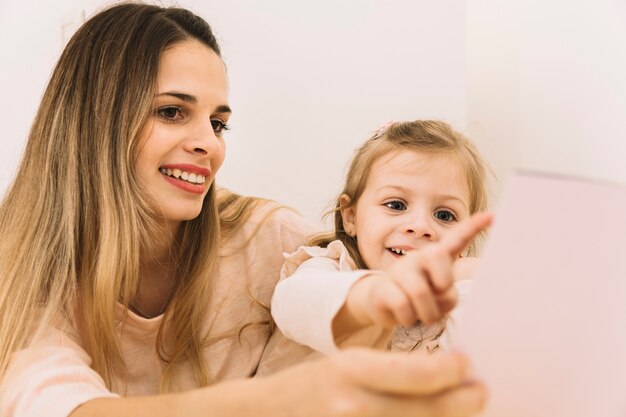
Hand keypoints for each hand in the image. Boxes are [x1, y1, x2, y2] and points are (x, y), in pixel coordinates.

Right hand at [262, 348, 486, 416]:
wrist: (272, 412)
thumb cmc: (315, 383)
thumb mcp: (351, 363)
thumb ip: (394, 370)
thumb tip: (444, 373)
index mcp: (353, 369)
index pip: (419, 373)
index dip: (453, 371)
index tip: (467, 364)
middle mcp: (356, 405)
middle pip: (429, 408)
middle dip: (464, 400)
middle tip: (481, 391)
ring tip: (461, 408)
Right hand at [343, 212, 491, 327]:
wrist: (381, 302)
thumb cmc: (418, 298)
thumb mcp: (438, 295)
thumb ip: (446, 293)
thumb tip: (443, 289)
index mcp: (437, 257)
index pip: (457, 239)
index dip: (473, 228)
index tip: (492, 216)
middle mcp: (419, 257)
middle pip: (443, 278)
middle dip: (444, 298)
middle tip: (435, 303)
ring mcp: (400, 269)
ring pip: (421, 294)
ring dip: (425, 314)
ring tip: (419, 313)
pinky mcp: (383, 285)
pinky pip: (403, 306)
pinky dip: (407, 317)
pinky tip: (402, 313)